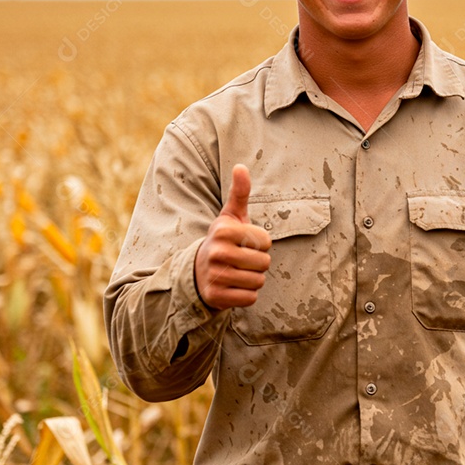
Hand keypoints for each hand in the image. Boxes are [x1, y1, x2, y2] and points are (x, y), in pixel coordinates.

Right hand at [194, 164, 271, 309]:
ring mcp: (215, 276)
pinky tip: (233, 286)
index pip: (265, 241)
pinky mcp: (216, 297)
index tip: (245, 243)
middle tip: (242, 260)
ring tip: (237, 272)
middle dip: (258, 263)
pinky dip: (246, 295)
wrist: (198, 271)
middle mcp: (216, 252)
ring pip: (258, 281)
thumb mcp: (230, 216)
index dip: (261, 243)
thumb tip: (241, 166)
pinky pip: (250, 298)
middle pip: (264, 263)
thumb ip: (239, 192)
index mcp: (223, 231)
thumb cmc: (223, 240)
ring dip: (253, 279)